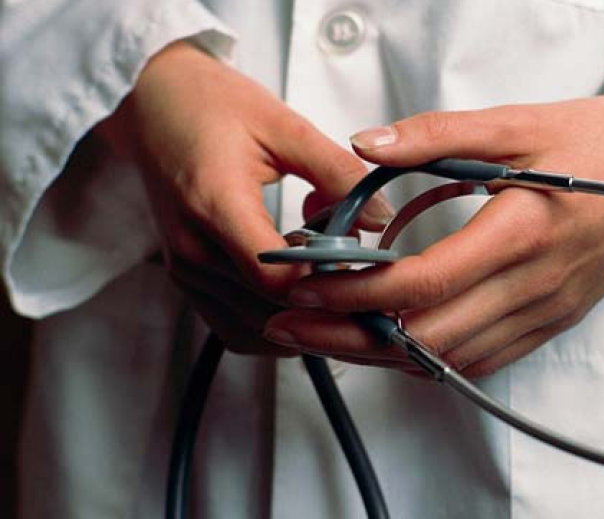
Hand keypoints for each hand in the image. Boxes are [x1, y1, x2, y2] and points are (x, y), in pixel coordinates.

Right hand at [97, 41, 392, 354]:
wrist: (153, 105)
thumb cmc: (213, 107)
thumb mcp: (284, 126)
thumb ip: (336, 173)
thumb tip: (380, 219)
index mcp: (215, 205)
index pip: (276, 278)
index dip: (327, 281)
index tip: (360, 263)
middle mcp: (193, 249)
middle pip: (271, 312)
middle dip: (323, 302)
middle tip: (360, 276)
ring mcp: (185, 271)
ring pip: (257, 329)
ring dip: (300, 314)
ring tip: (327, 276)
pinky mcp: (186, 280)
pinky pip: (236, 327)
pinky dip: (274, 320)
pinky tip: (298, 287)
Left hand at [264, 87, 603, 373]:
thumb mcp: (521, 122)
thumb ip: (438, 135)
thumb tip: (367, 144)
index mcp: (523, 231)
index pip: (422, 284)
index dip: (354, 293)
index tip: (302, 286)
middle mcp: (535, 285)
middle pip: (426, 339)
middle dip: (350, 340)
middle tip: (291, 326)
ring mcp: (547, 311)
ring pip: (450, 360)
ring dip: (384, 354)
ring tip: (328, 335)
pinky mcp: (554, 320)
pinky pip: (484, 359)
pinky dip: (431, 357)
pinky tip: (398, 339)